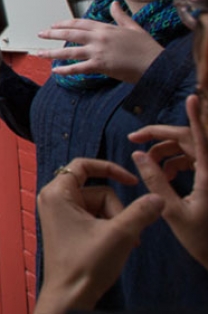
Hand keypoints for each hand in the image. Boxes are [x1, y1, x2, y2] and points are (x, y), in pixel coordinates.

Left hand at [34, 1, 163, 83]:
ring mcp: (98, 51)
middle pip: (70, 34)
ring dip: (52, 53)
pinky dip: (66, 70)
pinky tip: (55, 70)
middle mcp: (99, 38)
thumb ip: (121, 16)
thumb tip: (114, 3)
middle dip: (52, 33)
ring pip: (69, 51)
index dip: (64, 24)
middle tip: (40, 34)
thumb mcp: (134, 27)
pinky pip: (78, 68)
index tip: (54, 25)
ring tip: (39, 53)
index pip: (79, 23)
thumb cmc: (147, 48)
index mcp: (106, 28)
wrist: (156, 63)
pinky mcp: (100, 65)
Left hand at [34, 158, 163, 313]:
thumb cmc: (86, 264)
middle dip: (117, 209)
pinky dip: (109, 229)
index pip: (83, 165)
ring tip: (124, 243)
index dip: (110, 169)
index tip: (132, 182)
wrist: (70, 295)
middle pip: (97, 190)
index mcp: (57, 193)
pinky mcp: (68, 229)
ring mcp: (60, 216)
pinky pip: (94, 219)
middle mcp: (54, 200)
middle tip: (126, 232)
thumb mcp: (121, 233)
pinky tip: (118, 246)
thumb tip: (157, 198)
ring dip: (117, 222)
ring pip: (99, 206)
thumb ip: (141, 212)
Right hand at [131, 94, 207, 268]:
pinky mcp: (207, 181)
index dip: (194, 117)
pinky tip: (163, 177)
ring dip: (165, 153)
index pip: (199, 139)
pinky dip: (173, 163)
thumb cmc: (199, 237)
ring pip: (187, 150)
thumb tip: (139, 154)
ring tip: (149, 168)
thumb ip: (155, 181)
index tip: (191, 98)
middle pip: (187, 140)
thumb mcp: (172, 211)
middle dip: (160, 137)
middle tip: (134, 141)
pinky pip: (190, 161)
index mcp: (207, 175)